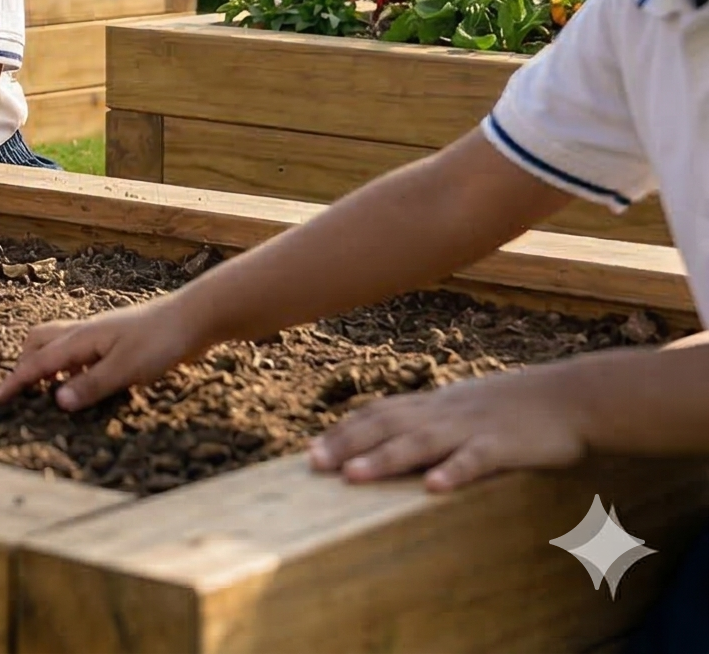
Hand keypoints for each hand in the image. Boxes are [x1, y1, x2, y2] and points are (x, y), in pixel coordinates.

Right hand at [0, 294, 212, 409]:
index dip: (15, 382)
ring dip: (47, 363)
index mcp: (81, 340)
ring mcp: (101, 335)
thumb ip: (91, 385)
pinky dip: (71, 366)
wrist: (194, 318)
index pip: (38, 363)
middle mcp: (85, 333)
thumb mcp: (125, 369)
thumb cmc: (161, 342)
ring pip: (59, 344)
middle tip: (20, 390)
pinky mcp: (117, 341)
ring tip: (50, 390)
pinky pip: (80, 351)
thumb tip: (56, 401)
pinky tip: (86, 382)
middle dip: (25, 364)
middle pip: (39, 342)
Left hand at [307, 363, 587, 490]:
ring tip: (351, 476)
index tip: (310, 449)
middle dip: (347, 444)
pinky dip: (453, 472)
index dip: (343, 430)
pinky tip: (432, 488)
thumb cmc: (517, 407)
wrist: (574, 396)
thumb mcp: (467, 407)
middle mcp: (445, 412)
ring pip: (421, 442)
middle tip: (312, 464)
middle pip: (387, 425)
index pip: (379, 413)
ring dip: (384, 459)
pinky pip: (476, 459)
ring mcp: (473, 427)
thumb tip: (397, 438)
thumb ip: (434, 421)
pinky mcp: (505, 445)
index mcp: (436, 405)